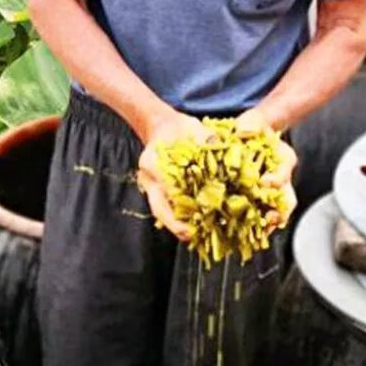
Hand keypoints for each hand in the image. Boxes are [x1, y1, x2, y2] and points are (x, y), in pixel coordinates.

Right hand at [137, 111, 213, 240]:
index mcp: (152, 162)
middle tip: (191, 236)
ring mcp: (150, 187)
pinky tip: (194, 228)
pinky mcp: (157, 192)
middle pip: (158, 208)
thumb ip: (204, 138)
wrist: (162, 128)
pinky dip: (178, 220)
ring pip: (161, 212)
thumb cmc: (178, 128)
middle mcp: (148, 178)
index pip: (165, 186)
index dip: (178, 200)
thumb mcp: (192, 127)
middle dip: (174, 224)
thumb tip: (218, 148)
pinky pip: (165, 209)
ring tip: (194, 237)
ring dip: (176, 226)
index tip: (190, 212)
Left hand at [235, 107, 297, 231]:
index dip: (276, 178)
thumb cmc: (254, 128)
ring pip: (277, 212)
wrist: (249, 136)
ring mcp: (272, 191)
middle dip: (279, 211)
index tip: (264, 182)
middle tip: (269, 219)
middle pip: (287, 199)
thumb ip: (251, 124)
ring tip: (259, 234)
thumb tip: (243, 130)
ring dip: (268, 224)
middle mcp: (282, 178)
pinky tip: (248, 235)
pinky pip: (261, 216)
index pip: (284, 170)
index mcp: (283, 159)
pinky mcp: (259, 199)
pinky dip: (256, 227)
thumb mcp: (253, 121)